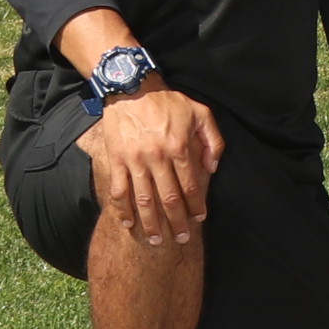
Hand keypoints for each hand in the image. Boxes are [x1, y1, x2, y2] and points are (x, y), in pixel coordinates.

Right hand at [78, 87, 221, 246]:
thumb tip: (212, 167)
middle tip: (182, 239)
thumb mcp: (200, 113)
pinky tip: (128, 224)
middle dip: (177, 222)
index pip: (191, 186)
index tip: (200, 218)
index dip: (196, 205)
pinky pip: (118, 191)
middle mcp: (157, 157)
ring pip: (144, 200)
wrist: (131, 88)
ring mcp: (134, 161)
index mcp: (179, 147)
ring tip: (157, 240)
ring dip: (151, 223)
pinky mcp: (116, 160)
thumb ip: (213, 140)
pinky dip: (123, 210)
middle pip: (169, 199)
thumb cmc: (168, 101)